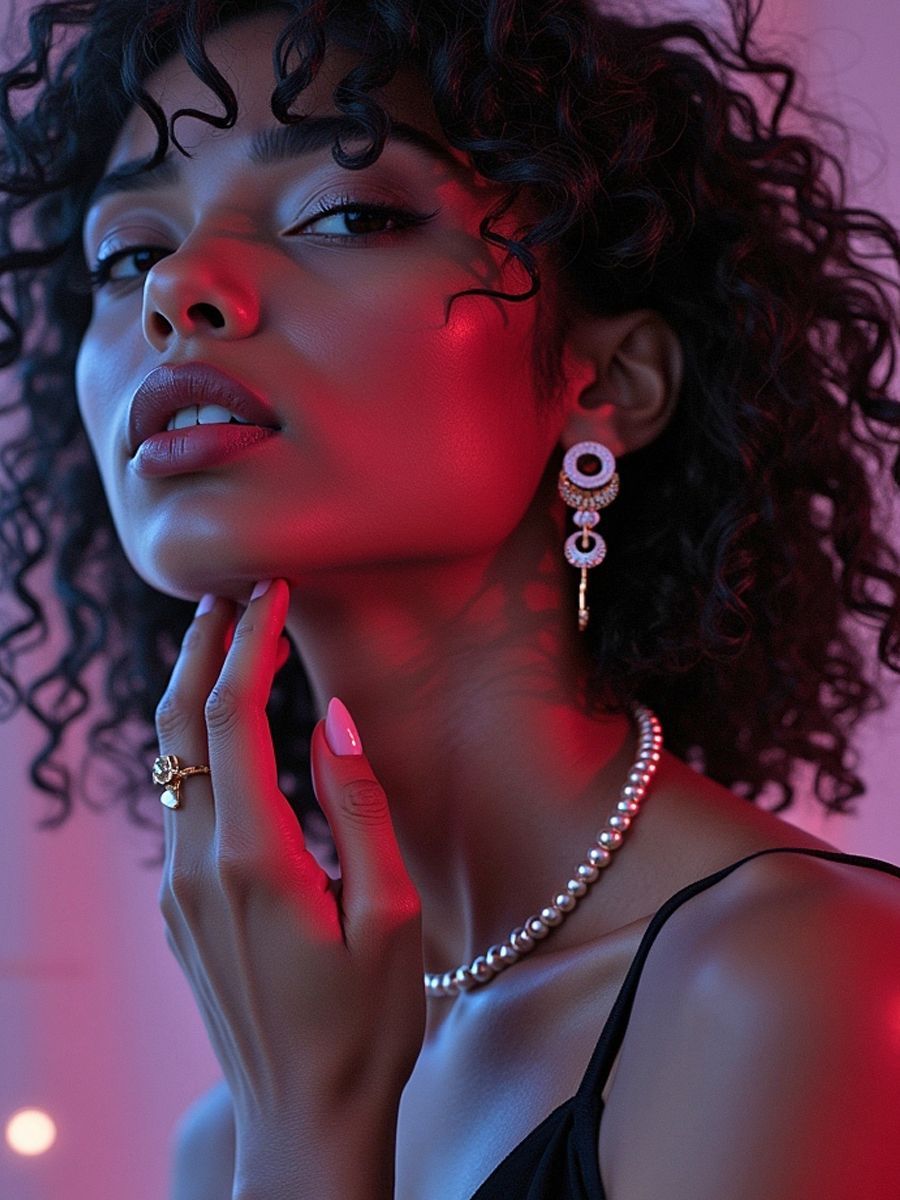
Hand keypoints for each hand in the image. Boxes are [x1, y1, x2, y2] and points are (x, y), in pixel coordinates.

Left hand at [155, 580, 424, 1164]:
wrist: (302, 1116)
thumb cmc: (364, 1022)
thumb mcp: (390, 913)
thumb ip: (358, 806)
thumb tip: (331, 720)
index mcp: (253, 859)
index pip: (233, 720)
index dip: (250, 646)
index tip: (273, 593)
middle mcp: (196, 865)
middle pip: (179, 728)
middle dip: (201, 650)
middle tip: (231, 594)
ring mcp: (178, 889)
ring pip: (167, 764)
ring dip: (190, 694)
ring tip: (222, 642)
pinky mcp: (179, 908)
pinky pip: (176, 804)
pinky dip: (194, 748)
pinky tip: (224, 732)